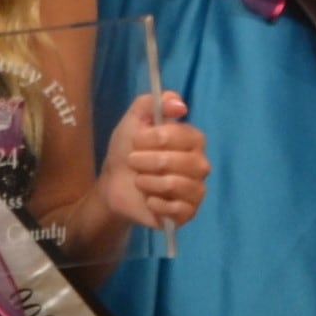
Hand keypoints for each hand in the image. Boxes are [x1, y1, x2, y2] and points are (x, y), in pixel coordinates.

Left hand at [96, 91, 207, 230]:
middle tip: (133, 162)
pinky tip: (149, 200)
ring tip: (139, 180)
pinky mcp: (188, 212)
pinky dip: (157, 204)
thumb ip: (151, 103)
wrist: (114, 184)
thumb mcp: (133, 120)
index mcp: (193, 140)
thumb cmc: (128, 149)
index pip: (185, 136)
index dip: (158, 138)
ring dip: (149, 182)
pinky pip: (179, 209)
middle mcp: (201, 164)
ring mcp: (196, 190)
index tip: (136, 140)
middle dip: (149, 161)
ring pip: (178, 184)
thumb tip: (180, 105)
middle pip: (182, 162)